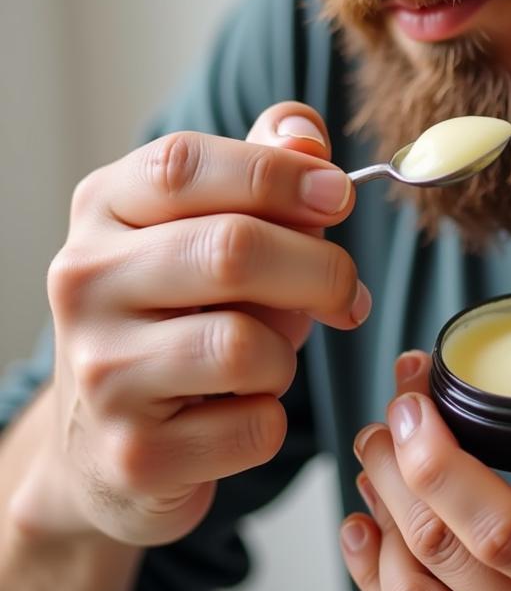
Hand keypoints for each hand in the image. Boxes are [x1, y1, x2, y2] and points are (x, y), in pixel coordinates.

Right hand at [13, 102, 369, 547]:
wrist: (107, 444)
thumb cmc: (178, 317)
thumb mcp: (207, 228)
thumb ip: (261, 170)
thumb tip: (306, 136)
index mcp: (104, 209)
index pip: (187, 165)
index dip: (278, 174)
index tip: (338, 197)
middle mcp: (86, 282)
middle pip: (233, 250)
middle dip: (318, 270)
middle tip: (345, 291)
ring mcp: (102, 372)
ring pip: (247, 345)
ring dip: (287, 354)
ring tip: (268, 359)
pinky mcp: (135, 454)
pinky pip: (255, 425)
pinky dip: (272, 416)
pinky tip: (240, 412)